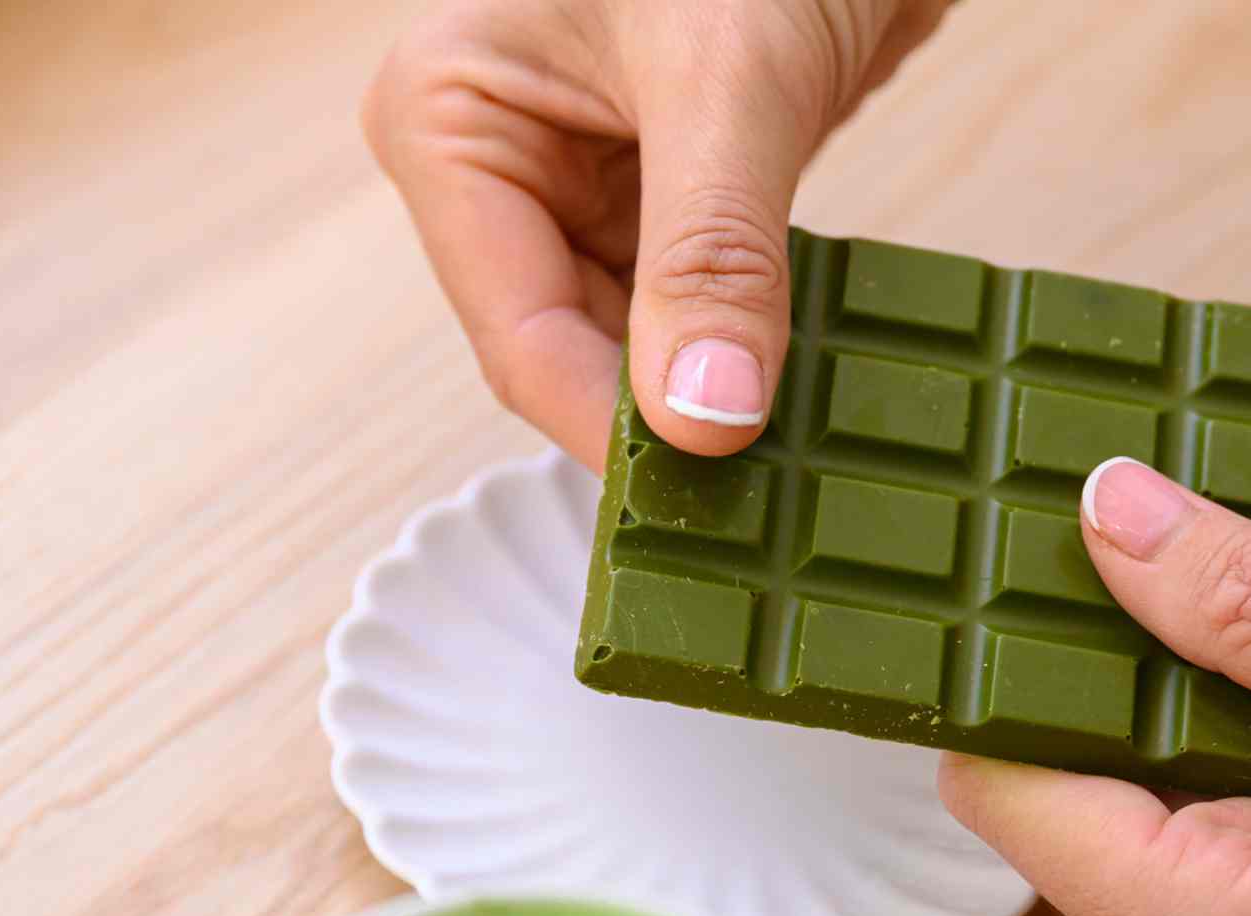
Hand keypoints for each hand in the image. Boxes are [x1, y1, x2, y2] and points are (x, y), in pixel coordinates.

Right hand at [363, 0, 952, 470]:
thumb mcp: (729, 79)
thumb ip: (712, 253)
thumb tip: (703, 422)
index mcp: (454, 124)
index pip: (521, 337)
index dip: (611, 428)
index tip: (704, 495)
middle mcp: (503, 167)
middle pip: (572, 354)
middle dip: (663, 422)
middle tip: (754, 501)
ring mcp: (583, 187)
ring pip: (636, 347)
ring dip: (709, 397)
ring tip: (786, 458)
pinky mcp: (660, 199)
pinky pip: (692, 311)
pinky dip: (743, 353)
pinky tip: (797, 391)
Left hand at [940, 459, 1250, 915]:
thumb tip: (1114, 515)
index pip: (1000, 784)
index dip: (1005, 670)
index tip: (1038, 562)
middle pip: (1065, 794)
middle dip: (1110, 673)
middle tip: (1173, 550)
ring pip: (1141, 814)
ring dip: (1187, 713)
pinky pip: (1212, 846)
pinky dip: (1243, 762)